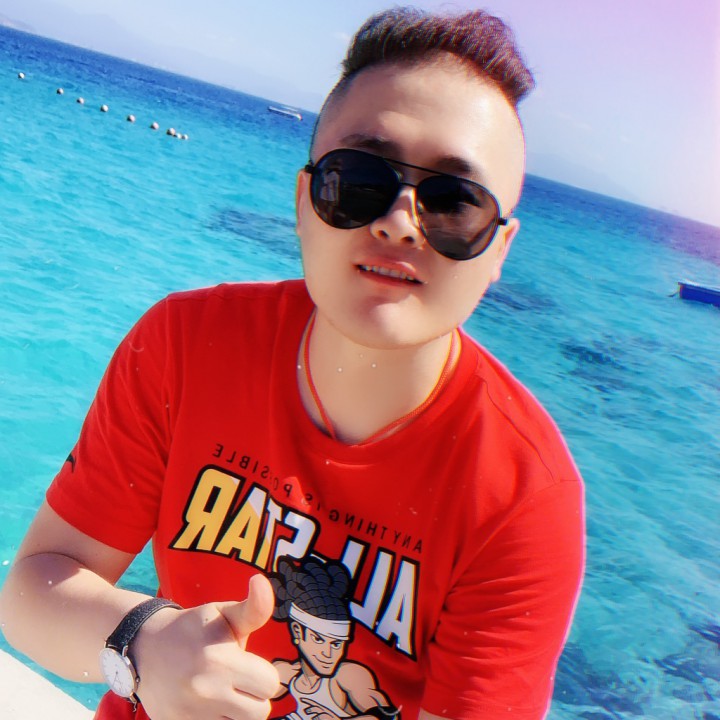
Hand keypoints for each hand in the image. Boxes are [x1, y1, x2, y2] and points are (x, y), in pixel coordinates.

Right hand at [132, 574, 279, 719]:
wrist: (142, 647)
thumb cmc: (192, 629)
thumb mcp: (223, 613)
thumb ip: (254, 607)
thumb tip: (261, 580)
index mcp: (220, 660)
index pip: (270, 683)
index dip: (264, 673)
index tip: (249, 664)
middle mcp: (206, 691)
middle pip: (260, 712)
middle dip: (254, 695)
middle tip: (239, 680)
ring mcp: (190, 715)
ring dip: (236, 711)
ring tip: (224, 692)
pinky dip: (217, 719)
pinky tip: (209, 704)